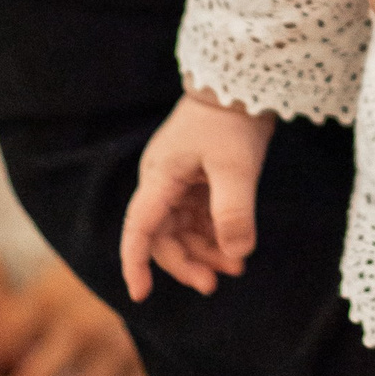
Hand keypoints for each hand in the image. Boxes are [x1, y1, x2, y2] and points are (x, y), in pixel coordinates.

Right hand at [121, 91, 275, 300]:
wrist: (239, 80)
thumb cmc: (231, 120)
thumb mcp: (236, 168)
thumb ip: (233, 213)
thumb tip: (236, 255)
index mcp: (160, 177)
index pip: (139, 229)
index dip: (136, 263)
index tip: (140, 295)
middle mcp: (162, 181)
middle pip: (163, 235)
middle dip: (186, 262)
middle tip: (213, 284)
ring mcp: (179, 179)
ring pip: (182, 228)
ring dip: (204, 250)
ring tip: (235, 268)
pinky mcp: (197, 176)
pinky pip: (198, 215)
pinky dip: (214, 233)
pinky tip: (235, 247)